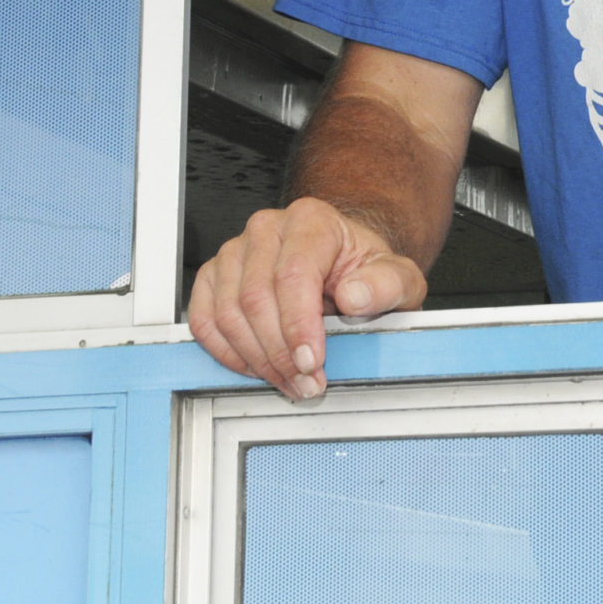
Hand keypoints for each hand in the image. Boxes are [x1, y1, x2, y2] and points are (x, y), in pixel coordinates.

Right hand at [186, 197, 428, 399]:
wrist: (343, 264)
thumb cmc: (364, 270)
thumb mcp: (397, 277)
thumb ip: (386, 285)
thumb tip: (355, 296)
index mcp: (311, 221)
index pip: (293, 274)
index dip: (298, 325)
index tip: (312, 361)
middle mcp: (267, 230)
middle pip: (255, 298)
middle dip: (279, 352)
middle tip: (305, 382)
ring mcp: (235, 252)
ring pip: (228, 313)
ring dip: (256, 359)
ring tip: (288, 380)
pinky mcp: (215, 277)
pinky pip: (205, 320)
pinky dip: (227, 353)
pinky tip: (256, 367)